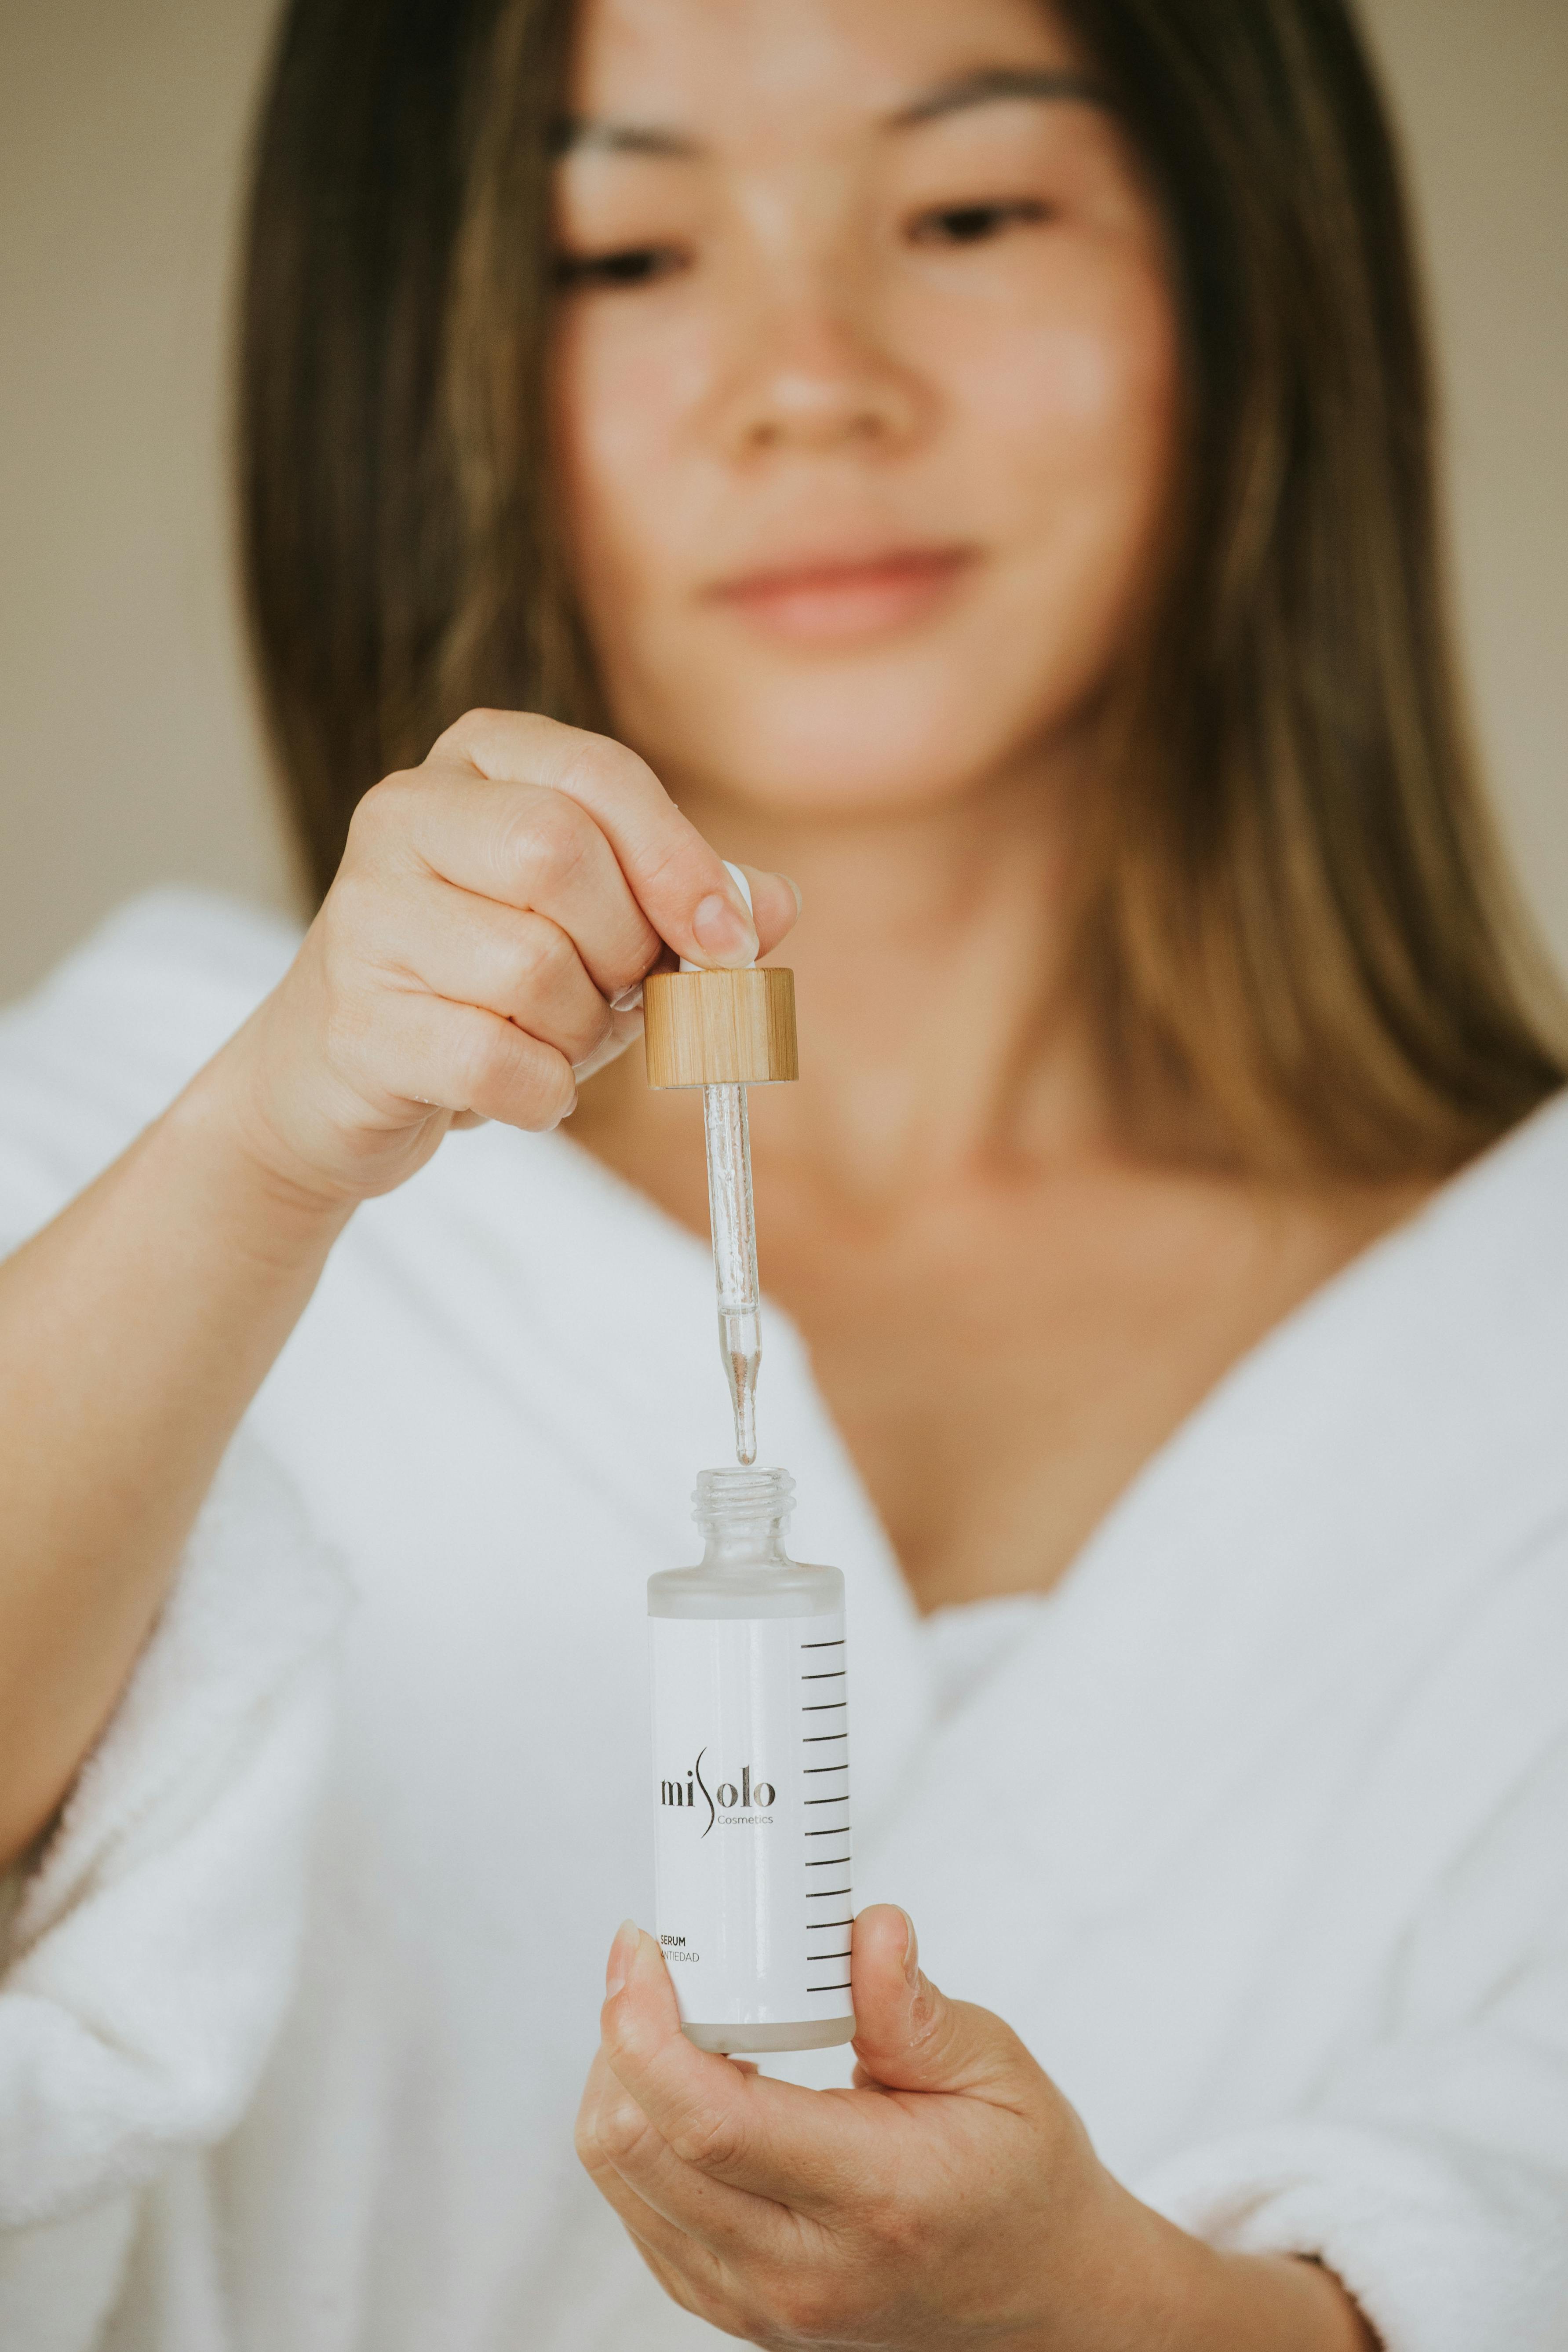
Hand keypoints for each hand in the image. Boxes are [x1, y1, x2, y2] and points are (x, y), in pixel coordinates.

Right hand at [211, 709, 798, 1208]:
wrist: (340, 1077)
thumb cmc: (491, 983)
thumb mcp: (605, 924)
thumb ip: (689, 902)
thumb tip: (771, 906)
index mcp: (479, 760)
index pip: (598, 776)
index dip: (678, 861)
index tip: (728, 940)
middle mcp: (404, 812)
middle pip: (558, 855)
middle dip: (621, 950)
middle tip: (615, 997)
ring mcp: (363, 913)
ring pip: (530, 969)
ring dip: (580, 1033)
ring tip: (552, 1042)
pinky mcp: (353, 1020)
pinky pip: (495, 1062)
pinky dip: (542, 1094)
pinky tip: (523, 1089)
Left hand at [576, 1906, 1377, 2350]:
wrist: (1041, 2297)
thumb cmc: (1023, 2178)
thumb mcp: (997, 2071)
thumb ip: (915, 2010)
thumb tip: (866, 1931)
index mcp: (875, 2199)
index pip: (710, 2122)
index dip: (645, 2027)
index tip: (641, 1949)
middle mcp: (802, 2269)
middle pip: (640, 2151)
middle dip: (621, 2039)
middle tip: (655, 1964)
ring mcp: (759, 2301)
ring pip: (625, 2183)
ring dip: (622, 2084)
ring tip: (669, 2015)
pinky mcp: (733, 2306)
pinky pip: (643, 2214)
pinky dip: (639, 2136)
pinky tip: (681, 2082)